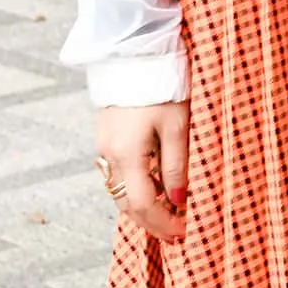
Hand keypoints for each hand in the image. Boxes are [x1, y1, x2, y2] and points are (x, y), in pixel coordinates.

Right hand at [95, 98, 188, 245]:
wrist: (135, 53)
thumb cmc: (162, 86)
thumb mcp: (177, 126)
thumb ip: (176, 166)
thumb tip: (177, 200)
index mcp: (127, 153)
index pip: (141, 205)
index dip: (162, 223)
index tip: (183, 233)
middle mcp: (109, 154)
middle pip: (126, 202)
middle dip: (151, 222)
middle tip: (176, 233)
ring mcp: (104, 145)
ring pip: (120, 190)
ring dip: (142, 207)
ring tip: (169, 215)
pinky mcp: (106, 136)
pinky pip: (118, 173)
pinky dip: (135, 187)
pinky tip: (155, 188)